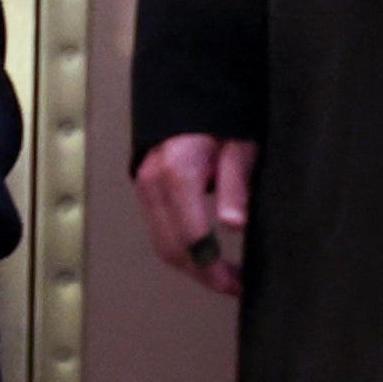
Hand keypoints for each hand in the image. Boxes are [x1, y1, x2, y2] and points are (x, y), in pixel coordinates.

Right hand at [134, 133, 255, 297]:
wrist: (188, 94)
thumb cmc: (219, 119)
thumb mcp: (238, 146)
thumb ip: (236, 184)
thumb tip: (236, 223)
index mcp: (177, 175)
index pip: (192, 238)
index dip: (214, 268)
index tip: (238, 283)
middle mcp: (153, 185)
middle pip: (172, 249)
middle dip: (203, 274)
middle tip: (234, 286)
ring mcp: (144, 188)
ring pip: (162, 244)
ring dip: (192, 266)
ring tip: (223, 275)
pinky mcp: (145, 191)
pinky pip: (160, 231)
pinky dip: (181, 250)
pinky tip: (206, 255)